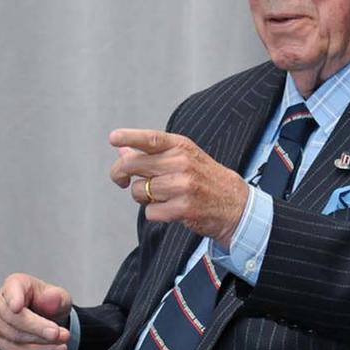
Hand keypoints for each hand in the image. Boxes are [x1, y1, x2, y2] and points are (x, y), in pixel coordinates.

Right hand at [0, 273, 73, 349]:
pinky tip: (55, 349)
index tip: (17, 307)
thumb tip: (50, 299)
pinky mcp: (0, 342)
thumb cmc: (48, 303)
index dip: (13, 299)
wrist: (46, 319)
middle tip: (58, 333)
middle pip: (13, 318)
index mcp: (13, 284)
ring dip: (42, 343)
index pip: (11, 291)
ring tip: (63, 341)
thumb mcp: (60, 297)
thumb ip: (57, 297)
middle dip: (38, 328)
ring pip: (16, 337)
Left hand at [108, 128, 249, 244]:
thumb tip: (121, 150)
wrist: (235, 204)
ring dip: (142, 197)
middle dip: (120, 174)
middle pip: (133, 165)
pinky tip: (169, 209)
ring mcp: (183, 186)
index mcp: (180, 146)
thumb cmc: (203, 179)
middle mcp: (181, 163)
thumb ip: (152, 154)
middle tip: (121, 180)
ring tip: (160, 196)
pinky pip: (149, 212)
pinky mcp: (183, 208)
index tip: (113, 138)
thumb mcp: (182, 158)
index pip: (152, 139)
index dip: (130, 137)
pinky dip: (154, 213)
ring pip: (138, 191)